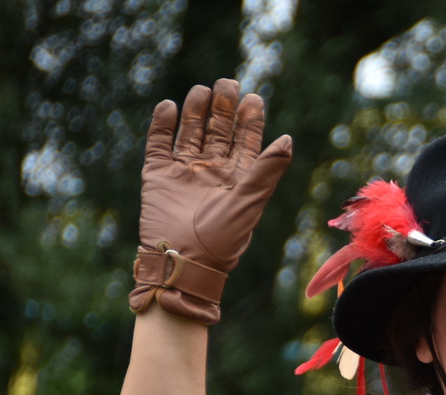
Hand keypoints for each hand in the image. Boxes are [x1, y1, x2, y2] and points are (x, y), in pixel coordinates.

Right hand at [129, 78, 292, 323]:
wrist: (184, 262)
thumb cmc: (223, 239)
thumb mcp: (250, 202)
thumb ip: (266, 170)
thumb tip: (288, 139)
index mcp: (239, 178)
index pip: (246, 141)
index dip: (250, 120)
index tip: (254, 98)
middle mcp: (212, 171)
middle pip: (218, 130)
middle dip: (223, 107)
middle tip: (228, 82)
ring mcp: (184, 172)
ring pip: (191, 132)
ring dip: (196, 111)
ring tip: (203, 90)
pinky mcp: (158, 176)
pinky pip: (159, 144)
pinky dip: (162, 125)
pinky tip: (169, 107)